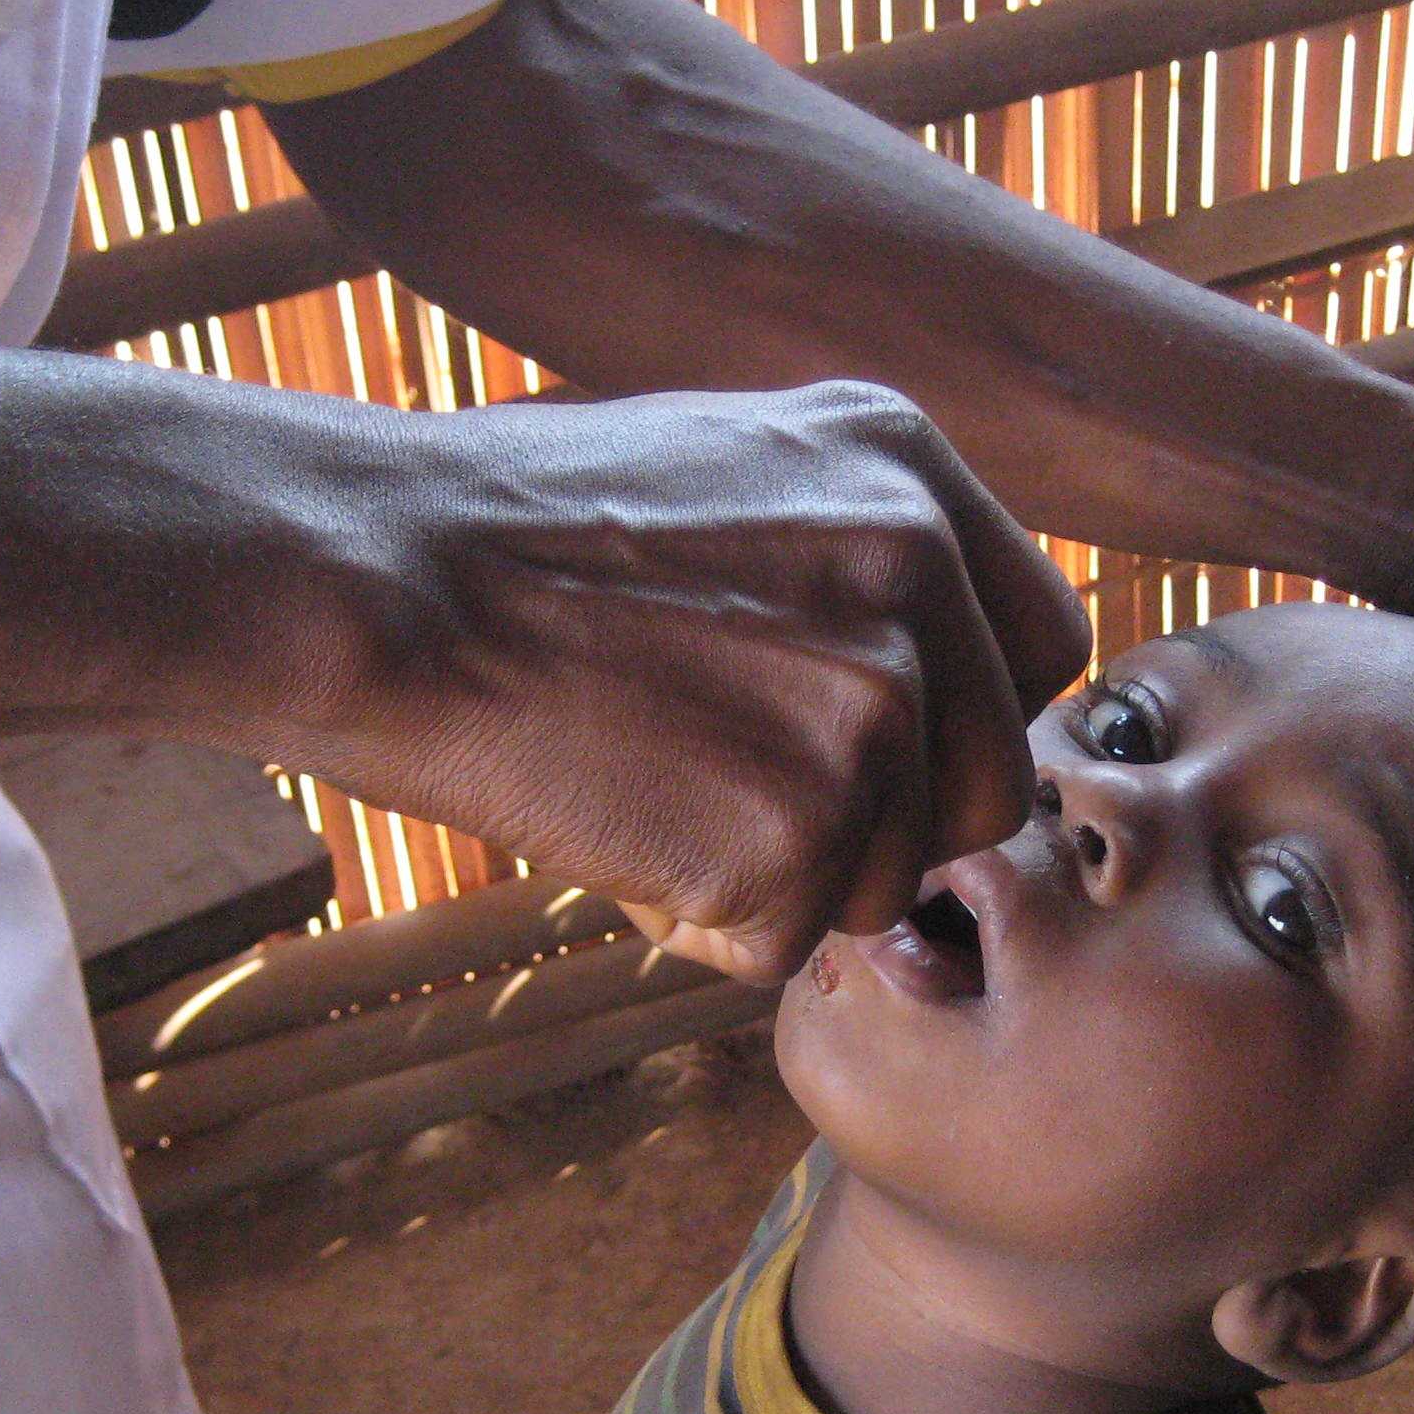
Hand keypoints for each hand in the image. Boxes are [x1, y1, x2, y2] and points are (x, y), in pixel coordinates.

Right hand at [266, 381, 1090, 985]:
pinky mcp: (803, 826)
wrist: (378, 580)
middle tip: (731, 792)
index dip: (956, 726)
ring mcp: (873, 704)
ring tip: (644, 784)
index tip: (864, 752)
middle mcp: (921, 576)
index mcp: (912, 471)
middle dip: (879, 827)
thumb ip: (860, 561)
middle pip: (986, 789)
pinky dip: (698, 921)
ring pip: (887, 880)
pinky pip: (785, 942)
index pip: (1035, 650)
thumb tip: (936, 689)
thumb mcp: (734, 473)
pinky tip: (611, 827)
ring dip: (778, 877)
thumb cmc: (507, 535)